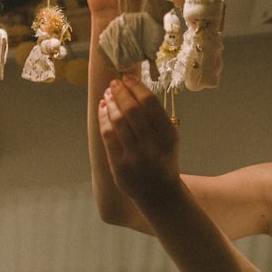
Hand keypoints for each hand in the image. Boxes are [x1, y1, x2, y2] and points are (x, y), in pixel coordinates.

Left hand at [98, 74, 180, 202]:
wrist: (159, 194)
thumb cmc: (163, 160)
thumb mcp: (168, 139)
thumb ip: (156, 118)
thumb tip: (133, 89)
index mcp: (169, 135)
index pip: (150, 103)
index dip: (135, 86)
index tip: (127, 78)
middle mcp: (153, 145)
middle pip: (132, 109)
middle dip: (120, 92)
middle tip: (114, 82)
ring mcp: (135, 156)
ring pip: (118, 121)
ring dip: (110, 103)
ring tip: (108, 94)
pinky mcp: (119, 165)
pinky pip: (108, 136)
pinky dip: (103, 118)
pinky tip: (103, 109)